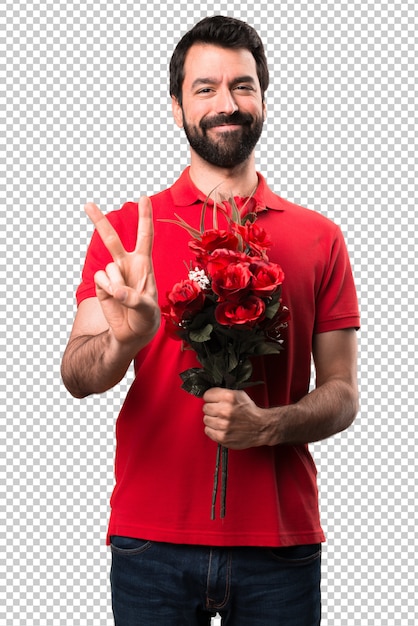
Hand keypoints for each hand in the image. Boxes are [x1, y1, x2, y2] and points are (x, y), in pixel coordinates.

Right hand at [84, 197, 159, 346]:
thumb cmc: (146, 318)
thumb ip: (136, 299)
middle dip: (99, 221)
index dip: (145, 216)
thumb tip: (118, 291)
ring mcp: (113, 274)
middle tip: (87, 204)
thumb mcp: (148, 310)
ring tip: (125, 298)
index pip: (145, 236)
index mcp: (144, 264)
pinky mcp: (102, 285)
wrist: (132, 333)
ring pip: (109, 269)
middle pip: (111, 239)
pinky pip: (101, 280)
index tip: (143, 197)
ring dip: (117, 284)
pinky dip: (108, 290)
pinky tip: (115, 298)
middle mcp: (126, 264)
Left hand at [202, 388, 273, 448]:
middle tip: (219, 411)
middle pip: (205, 408)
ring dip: (212, 420)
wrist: (261, 427)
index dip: (211, 398)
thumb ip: (223, 393)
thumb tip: (209, 394)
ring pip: (206, 419)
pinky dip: (213, 429)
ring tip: (222, 420)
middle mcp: (225, 410)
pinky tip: (221, 427)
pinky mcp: (222, 437)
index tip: (214, 401)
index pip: (207, 395)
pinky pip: (208, 431)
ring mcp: (223, 425)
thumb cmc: (250, 411)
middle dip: (211, 409)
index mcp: (229, 397)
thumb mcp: (239, 394)